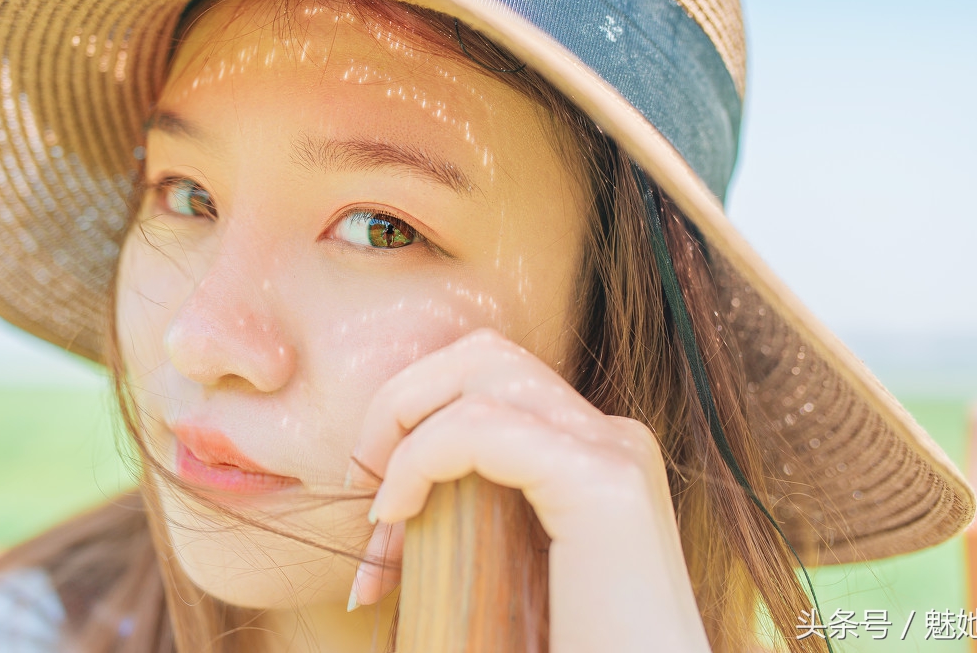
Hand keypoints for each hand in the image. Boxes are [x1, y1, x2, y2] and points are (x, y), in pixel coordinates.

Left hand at [344, 328, 711, 651]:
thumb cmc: (560, 652)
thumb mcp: (505, 574)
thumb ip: (471, 519)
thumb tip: (386, 506)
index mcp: (593, 457)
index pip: (489, 379)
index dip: (414, 421)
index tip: (377, 513)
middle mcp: (613, 440)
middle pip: (483, 354)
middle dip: (402, 403)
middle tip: (361, 486)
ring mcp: (615, 454)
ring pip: (483, 369)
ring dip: (405, 429)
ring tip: (380, 513)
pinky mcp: (604, 486)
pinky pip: (481, 427)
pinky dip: (419, 459)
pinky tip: (394, 519)